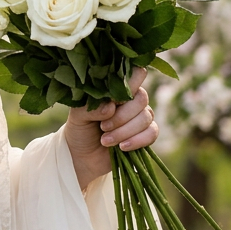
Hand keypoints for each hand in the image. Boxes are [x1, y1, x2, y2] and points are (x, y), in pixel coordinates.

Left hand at [64, 65, 157, 191]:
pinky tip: (122, 147)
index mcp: (115, 88)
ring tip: (105, 140)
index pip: (133, 73)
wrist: (83, 156)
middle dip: (122, 116)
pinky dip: (137, 140)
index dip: (128, 84)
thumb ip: (91, 108)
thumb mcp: (78, 116)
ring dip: (124, 131)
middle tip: (103, 127)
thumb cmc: (80, 129)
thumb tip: (111, 107)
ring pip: (146, 117)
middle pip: (141, 98)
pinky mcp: (146, 134)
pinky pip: (152, 132)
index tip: (112, 100)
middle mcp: (131, 99)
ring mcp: (140, 116)